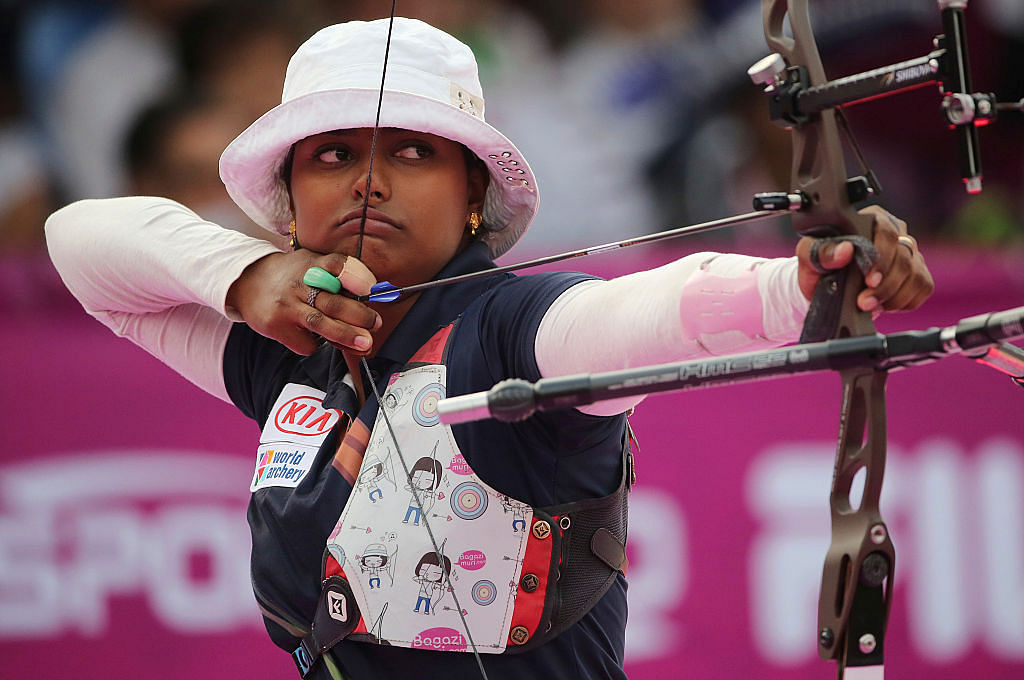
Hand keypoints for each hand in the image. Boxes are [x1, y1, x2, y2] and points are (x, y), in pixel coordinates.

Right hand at [226, 250, 379, 354]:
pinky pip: (305, 342)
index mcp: (312, 264)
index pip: (335, 265)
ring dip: (346, 335)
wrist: (247, 281)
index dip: (355, 276)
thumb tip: (372, 298)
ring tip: (364, 343)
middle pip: (332, 301)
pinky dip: (319, 344)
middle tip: (376, 324)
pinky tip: (321, 339)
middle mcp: (299, 283)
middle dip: (359, 316)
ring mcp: (286, 305)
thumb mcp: (312, 264)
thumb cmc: (292, 276)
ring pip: (320, 323)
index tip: (370, 289)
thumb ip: (339, 278)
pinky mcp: (276, 325)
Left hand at [796, 205, 933, 315]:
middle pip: (904, 257)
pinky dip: (905, 301)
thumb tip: (845, 250)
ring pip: (916, 275)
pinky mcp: (917, 274)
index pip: (887, 232)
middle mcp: (896, 233)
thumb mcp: (809, 256)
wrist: (823, 286)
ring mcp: (909, 254)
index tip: (869, 280)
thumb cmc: (817, 265)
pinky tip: (884, 305)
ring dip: (894, 297)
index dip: (881, 258)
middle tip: (864, 302)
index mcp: (872, 220)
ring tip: (870, 306)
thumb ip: (822, 251)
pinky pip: (923, 288)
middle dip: (884, 285)